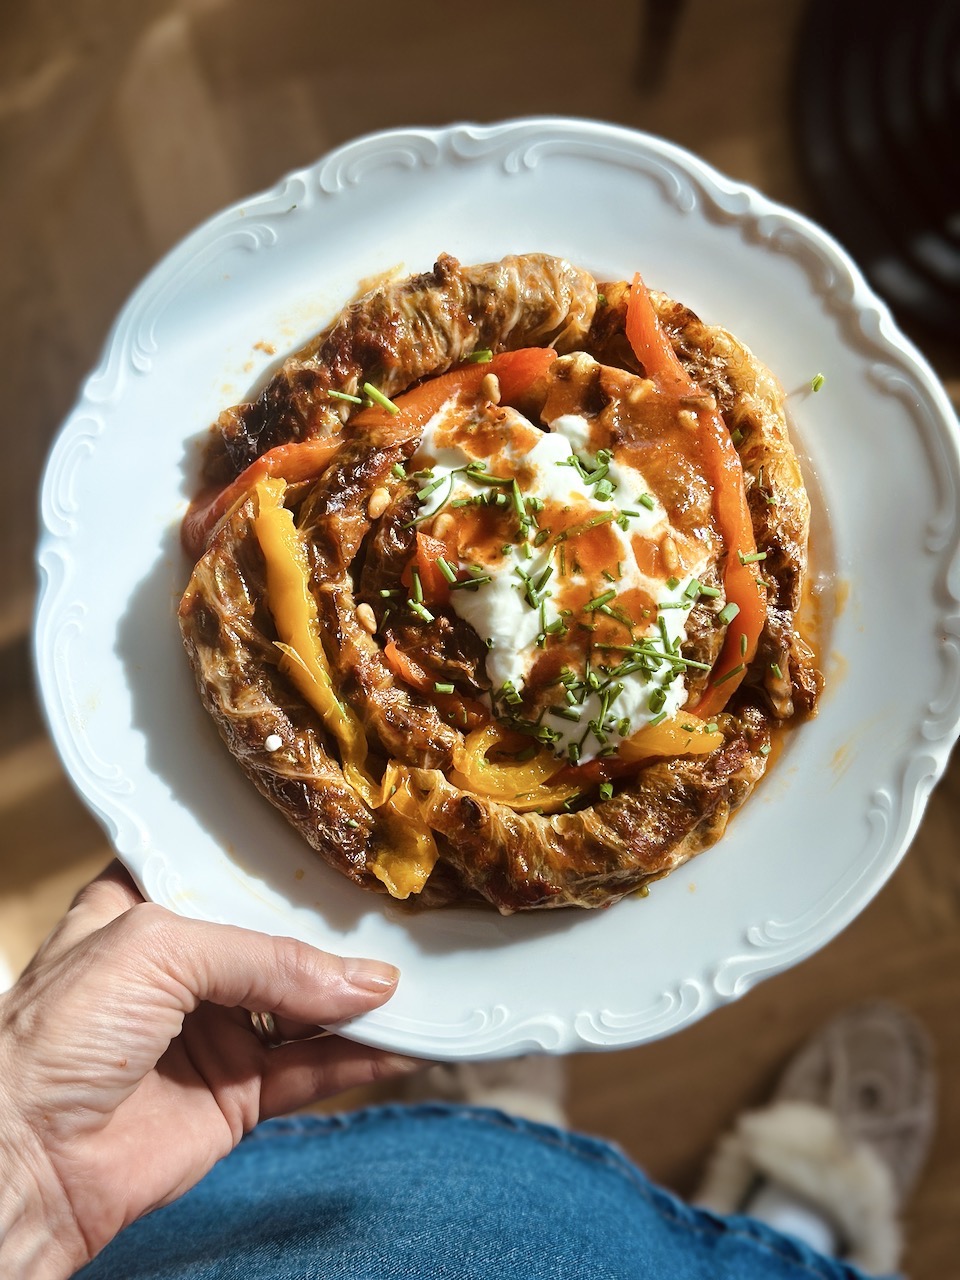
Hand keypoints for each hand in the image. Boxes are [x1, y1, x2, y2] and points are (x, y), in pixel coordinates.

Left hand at [0, 862, 417, 1278]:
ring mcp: (213, 1031)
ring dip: (358, 998)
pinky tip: (404, 1041)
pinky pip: (312, 1070)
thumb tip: (363, 983)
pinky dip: (360, 1058)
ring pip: (305, 1005)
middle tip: (400, 914)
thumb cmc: (55, 1034)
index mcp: (148, 908)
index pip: (229, 872)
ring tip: (419, 979)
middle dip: (336, 932)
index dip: (283, 865)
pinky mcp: (235, 1095)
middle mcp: (185, 966)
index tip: (348, 847)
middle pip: (279, 939)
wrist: (24, 1158)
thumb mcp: (159, 949)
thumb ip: (266, 957)